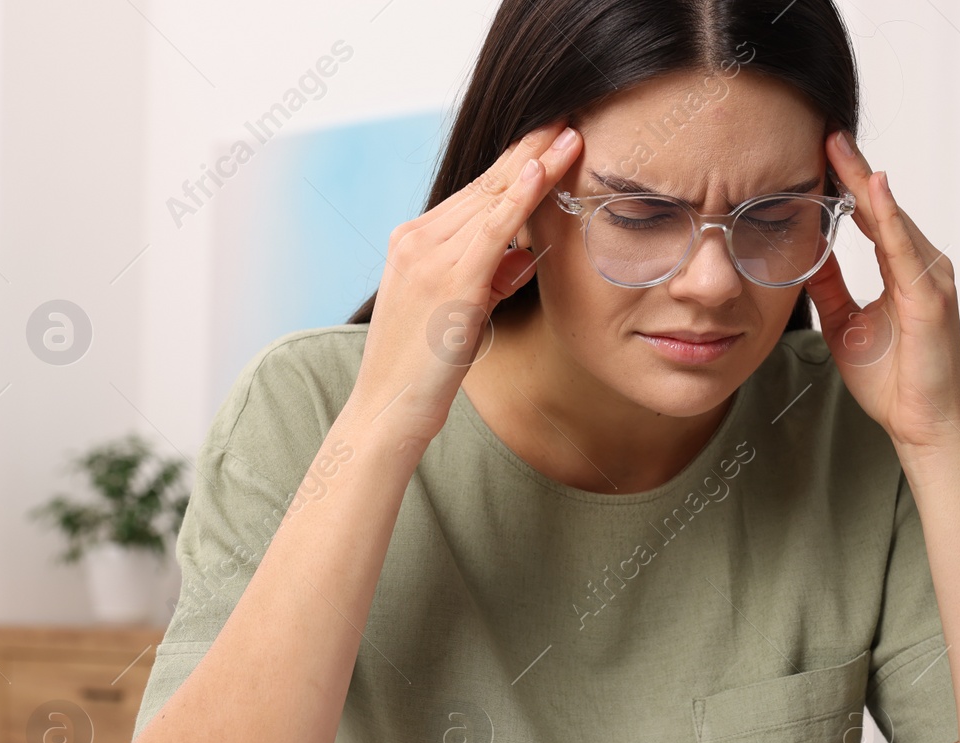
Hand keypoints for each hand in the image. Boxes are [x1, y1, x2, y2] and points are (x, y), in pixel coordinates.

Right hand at [353, 122, 583, 443]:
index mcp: (415, 242)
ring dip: (534, 162)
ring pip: (490, 198)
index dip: (518, 163)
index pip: (477, 193)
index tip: (552, 137)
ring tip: (571, 132)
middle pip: (485, 184)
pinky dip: (518, 196)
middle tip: (569, 115)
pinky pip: (490, 228)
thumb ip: (489, 278)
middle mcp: (416, 239)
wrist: (388, 411)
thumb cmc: (425, 371)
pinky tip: (543, 170)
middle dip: (530, 149)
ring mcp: (427, 256)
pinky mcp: (447, 280)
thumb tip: (525, 255)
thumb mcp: (461, 313)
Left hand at [805, 130, 959, 457]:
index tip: (822, 151)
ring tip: (839, 146)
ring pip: (893, 220)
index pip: (872, 217)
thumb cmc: (891, 382)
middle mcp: (924, 267)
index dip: (849, 184)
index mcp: (906, 271)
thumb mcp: (844, 324)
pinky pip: (903, 250)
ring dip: (866, 182)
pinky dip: (887, 218)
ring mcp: (931, 279)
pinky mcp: (930, 298)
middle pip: (884, 208)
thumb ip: (830, 286)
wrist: (920, 425)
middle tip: (827, 131)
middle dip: (855, 170)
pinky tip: (871, 189)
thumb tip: (808, 252)